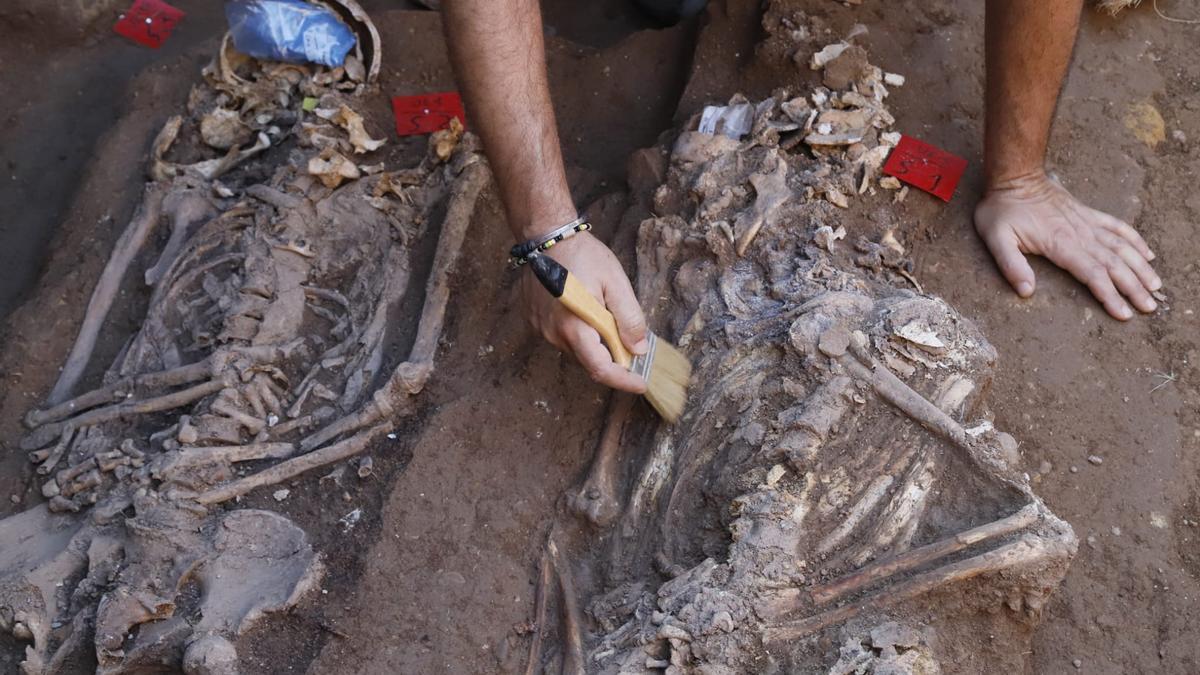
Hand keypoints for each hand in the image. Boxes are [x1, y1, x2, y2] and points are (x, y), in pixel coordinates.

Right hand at [521, 232, 649, 392]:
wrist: (547, 237)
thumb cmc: (583, 255)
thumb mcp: (615, 283)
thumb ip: (629, 318)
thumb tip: (638, 348)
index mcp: (575, 327)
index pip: (600, 369)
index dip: (623, 381)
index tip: (640, 383)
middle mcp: (554, 334)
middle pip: (589, 361)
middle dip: (612, 359)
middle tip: (630, 343)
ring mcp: (541, 329)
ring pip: (576, 350)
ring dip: (595, 344)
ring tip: (605, 318)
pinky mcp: (535, 321)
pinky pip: (562, 338)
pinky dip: (579, 333)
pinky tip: (585, 311)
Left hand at [974, 172, 1160, 319]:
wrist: (1014, 177)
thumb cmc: (1002, 209)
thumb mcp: (995, 238)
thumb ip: (1010, 265)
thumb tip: (1025, 291)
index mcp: (1060, 244)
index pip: (1093, 274)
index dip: (1110, 295)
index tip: (1124, 313)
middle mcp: (1080, 234)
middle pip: (1114, 264)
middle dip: (1134, 287)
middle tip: (1150, 307)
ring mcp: (1087, 223)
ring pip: (1122, 247)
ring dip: (1140, 267)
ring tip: (1156, 286)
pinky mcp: (1088, 214)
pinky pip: (1118, 227)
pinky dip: (1135, 240)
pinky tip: (1147, 254)